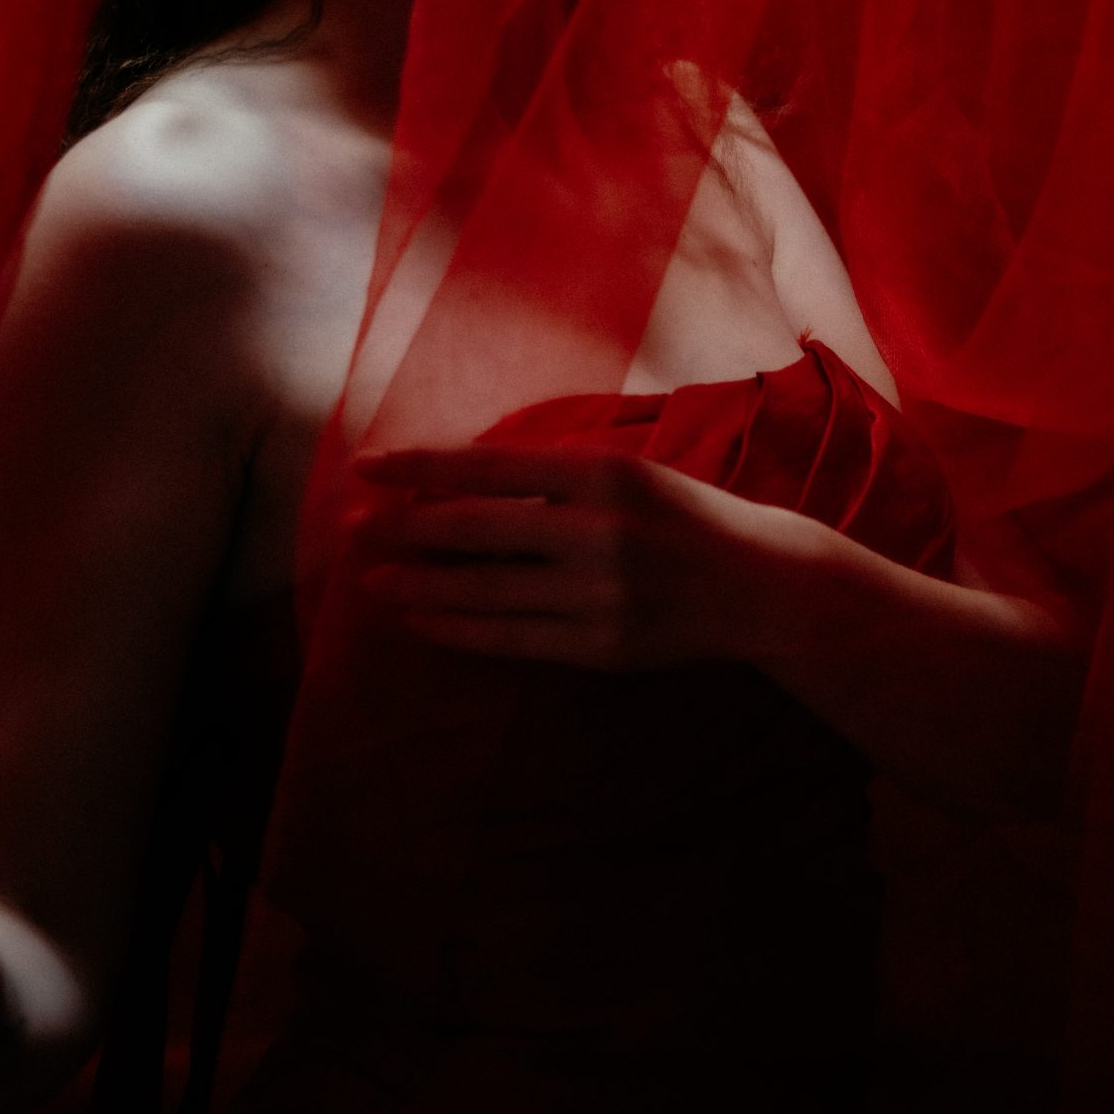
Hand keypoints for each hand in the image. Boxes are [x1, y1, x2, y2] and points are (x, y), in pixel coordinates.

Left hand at [353, 444, 819, 670]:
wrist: (762, 584)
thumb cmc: (680, 516)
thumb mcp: (624, 475)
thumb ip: (549, 481)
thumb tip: (452, 488)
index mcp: (604, 474)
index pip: (489, 468)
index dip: (421, 468)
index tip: (366, 466)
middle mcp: (600, 533)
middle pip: (477, 531)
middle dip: (406, 529)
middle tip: (351, 529)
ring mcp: (601, 596)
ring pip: (486, 592)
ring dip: (421, 584)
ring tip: (373, 580)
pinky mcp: (602, 647)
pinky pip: (511, 638)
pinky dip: (460, 627)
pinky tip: (422, 617)